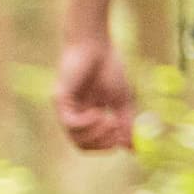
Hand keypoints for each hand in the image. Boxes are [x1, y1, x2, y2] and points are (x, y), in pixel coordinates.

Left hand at [55, 35, 138, 153]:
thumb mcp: (122, 100)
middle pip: (83, 145)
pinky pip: (71, 123)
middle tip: (117, 132)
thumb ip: (127, 123)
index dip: (108, 145)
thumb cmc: (108, 68)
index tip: (123, 139)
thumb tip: (133, 148)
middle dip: (103, 144)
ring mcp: (67, 108)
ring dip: (97, 134)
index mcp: (88, 115)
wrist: (96, 46)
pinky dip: (87, 123)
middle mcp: (75, 114)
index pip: (93, 143)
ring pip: (76, 138)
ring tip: (110, 120)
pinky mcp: (60, 100)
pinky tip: (99, 113)